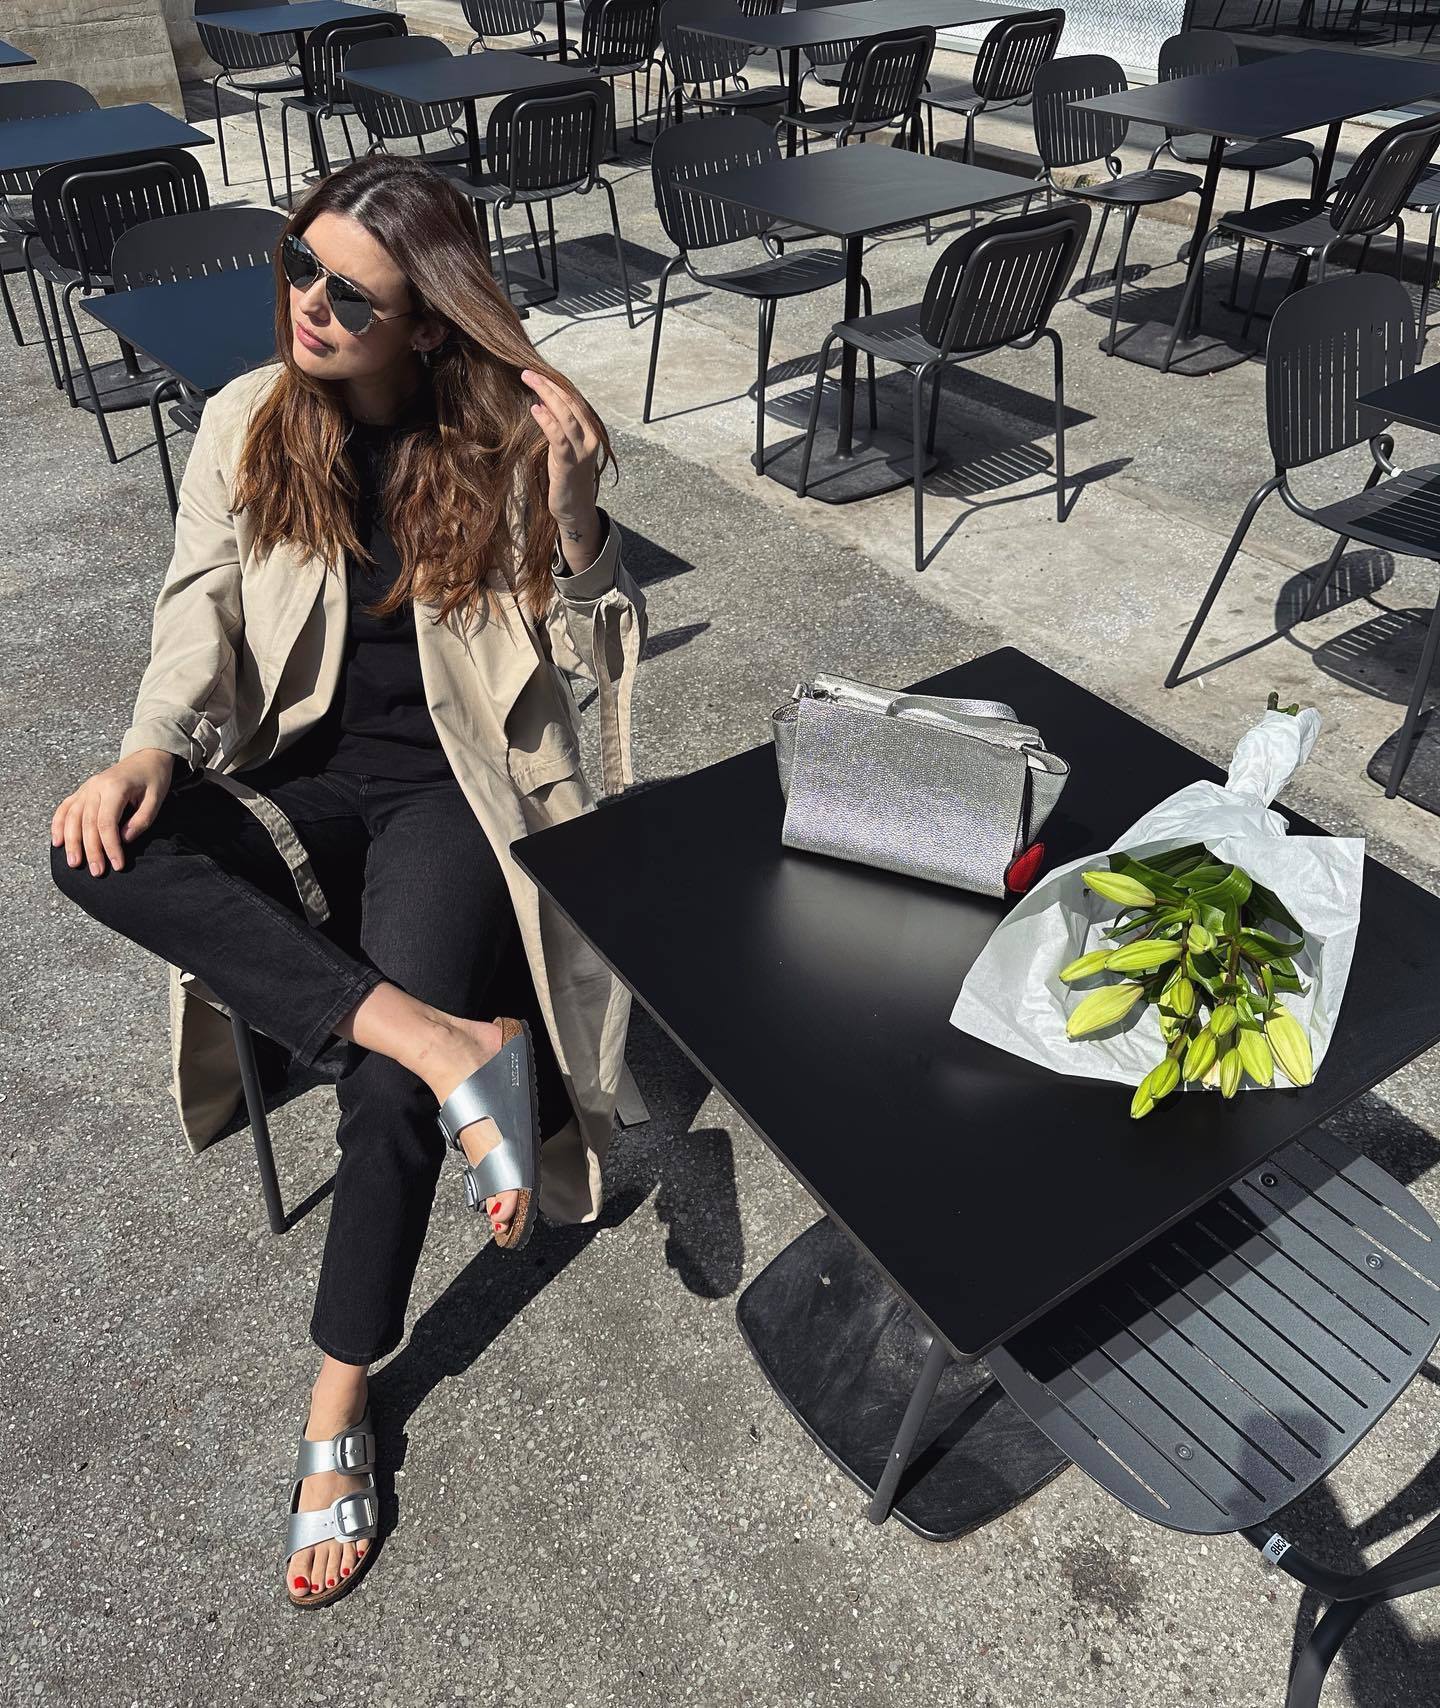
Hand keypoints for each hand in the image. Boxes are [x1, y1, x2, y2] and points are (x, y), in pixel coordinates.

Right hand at [51, 749, 173, 875]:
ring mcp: (86, 788)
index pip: (107, 823)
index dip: (110, 846)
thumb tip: (124, 839)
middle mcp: (95, 787)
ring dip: (71, 842)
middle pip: (87, 823)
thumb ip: (142, 820)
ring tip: (74, 863)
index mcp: (115, 787)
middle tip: (97, 872)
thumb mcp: (157, 799)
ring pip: (72, 817)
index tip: (117, 865)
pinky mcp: (83, 791)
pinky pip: (65, 808)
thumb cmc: (153, 779)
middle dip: (91, 850)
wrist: (146, 758)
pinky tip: (57, 842)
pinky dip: (58, 824)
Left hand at [523, 367, 601, 567]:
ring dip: (547, 395)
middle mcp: (590, 438)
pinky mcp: (569, 463)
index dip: (556, 384)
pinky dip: (547, 420)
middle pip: (571, 402)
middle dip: (549, 384)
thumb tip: (542, 400)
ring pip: (566, 415)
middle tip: (527, 371)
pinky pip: (558, 437)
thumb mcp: (564, 445)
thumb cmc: (567, 476)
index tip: (538, 371)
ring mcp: (582, 451)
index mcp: (591, 430)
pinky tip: (535, 409)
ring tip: (529, 381)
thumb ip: (559, 425)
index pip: (574, 399)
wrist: (574, 509)